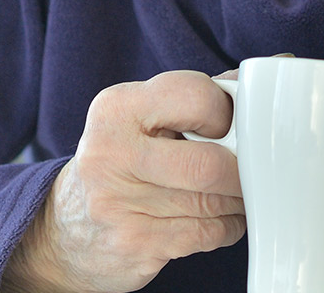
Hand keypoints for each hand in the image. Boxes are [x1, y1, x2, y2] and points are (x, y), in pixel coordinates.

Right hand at [1, 71, 245, 292]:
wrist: (66, 229)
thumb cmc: (118, 162)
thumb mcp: (139, 118)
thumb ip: (192, 98)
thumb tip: (257, 78)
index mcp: (115, 108)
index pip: (195, 96)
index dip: (226, 111)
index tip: (228, 124)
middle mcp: (111, 153)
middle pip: (210, 163)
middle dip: (240, 168)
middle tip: (246, 166)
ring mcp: (120, 204)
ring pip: (214, 201)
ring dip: (238, 198)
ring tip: (232, 190)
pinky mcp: (137, 244)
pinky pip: (210, 233)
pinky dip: (228, 224)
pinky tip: (217, 215)